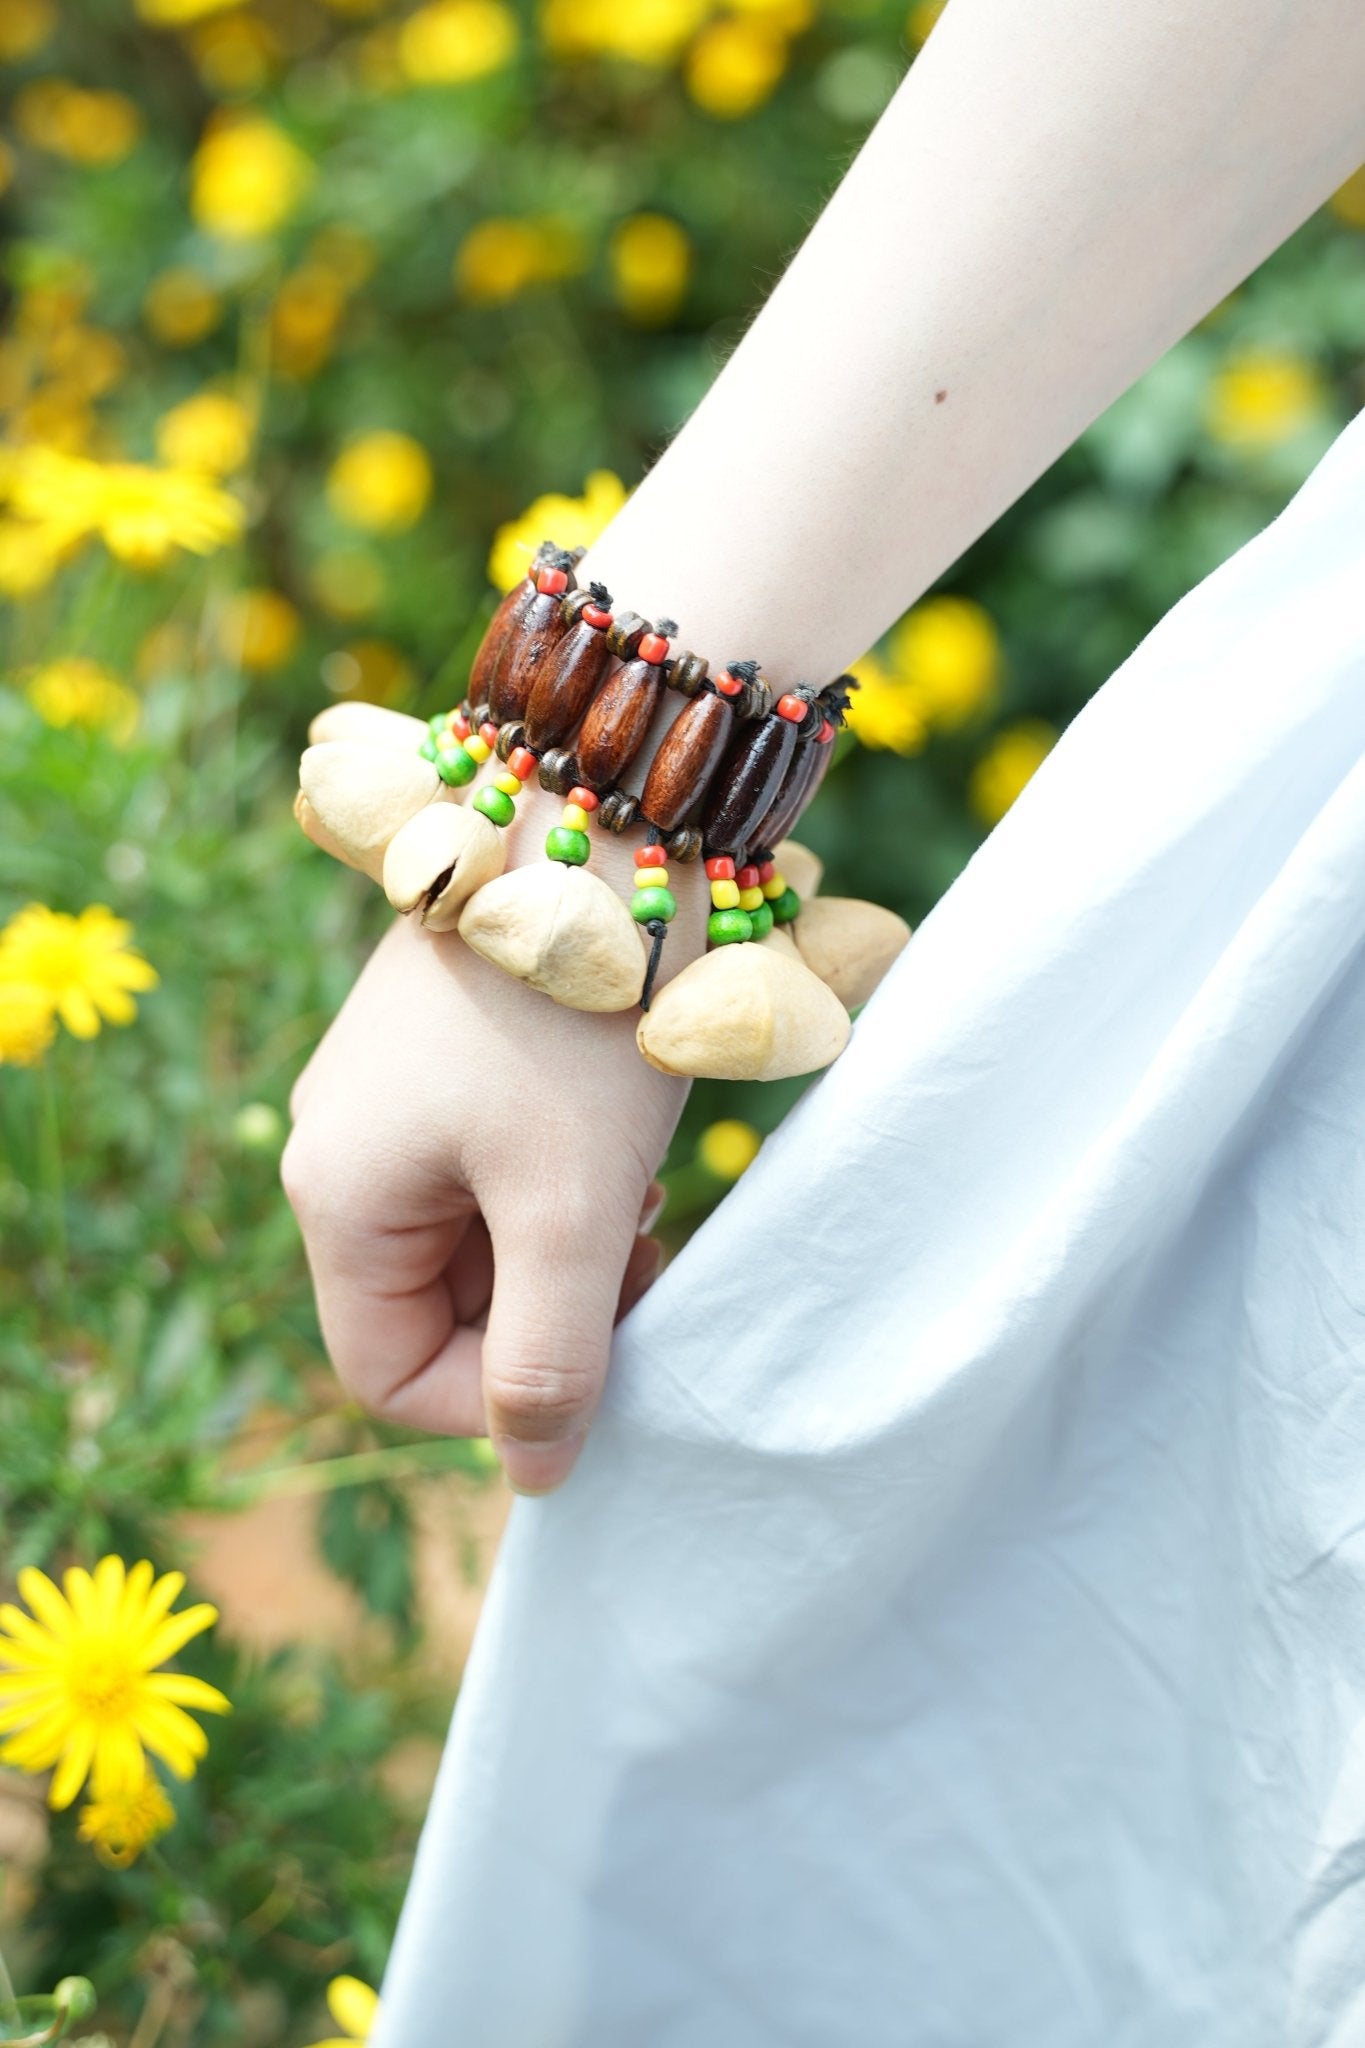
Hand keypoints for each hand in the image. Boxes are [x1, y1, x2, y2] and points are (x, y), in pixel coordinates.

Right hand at [281, 784, 703, 1493]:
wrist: (602, 827)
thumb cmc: (576, 1024)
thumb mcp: (569, 1209)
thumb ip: (549, 1355)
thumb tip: (537, 1474)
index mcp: (336, 1194)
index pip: (390, 1374)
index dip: (494, 1404)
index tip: (600, 1361)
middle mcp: (342, 1148)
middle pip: (434, 1308)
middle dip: (542, 1319)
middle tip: (638, 1278)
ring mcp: (392, 1097)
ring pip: (473, 1241)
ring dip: (560, 1254)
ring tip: (634, 1208)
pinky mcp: (448, 1058)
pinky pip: (491, 1170)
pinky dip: (559, 1189)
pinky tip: (618, 1152)